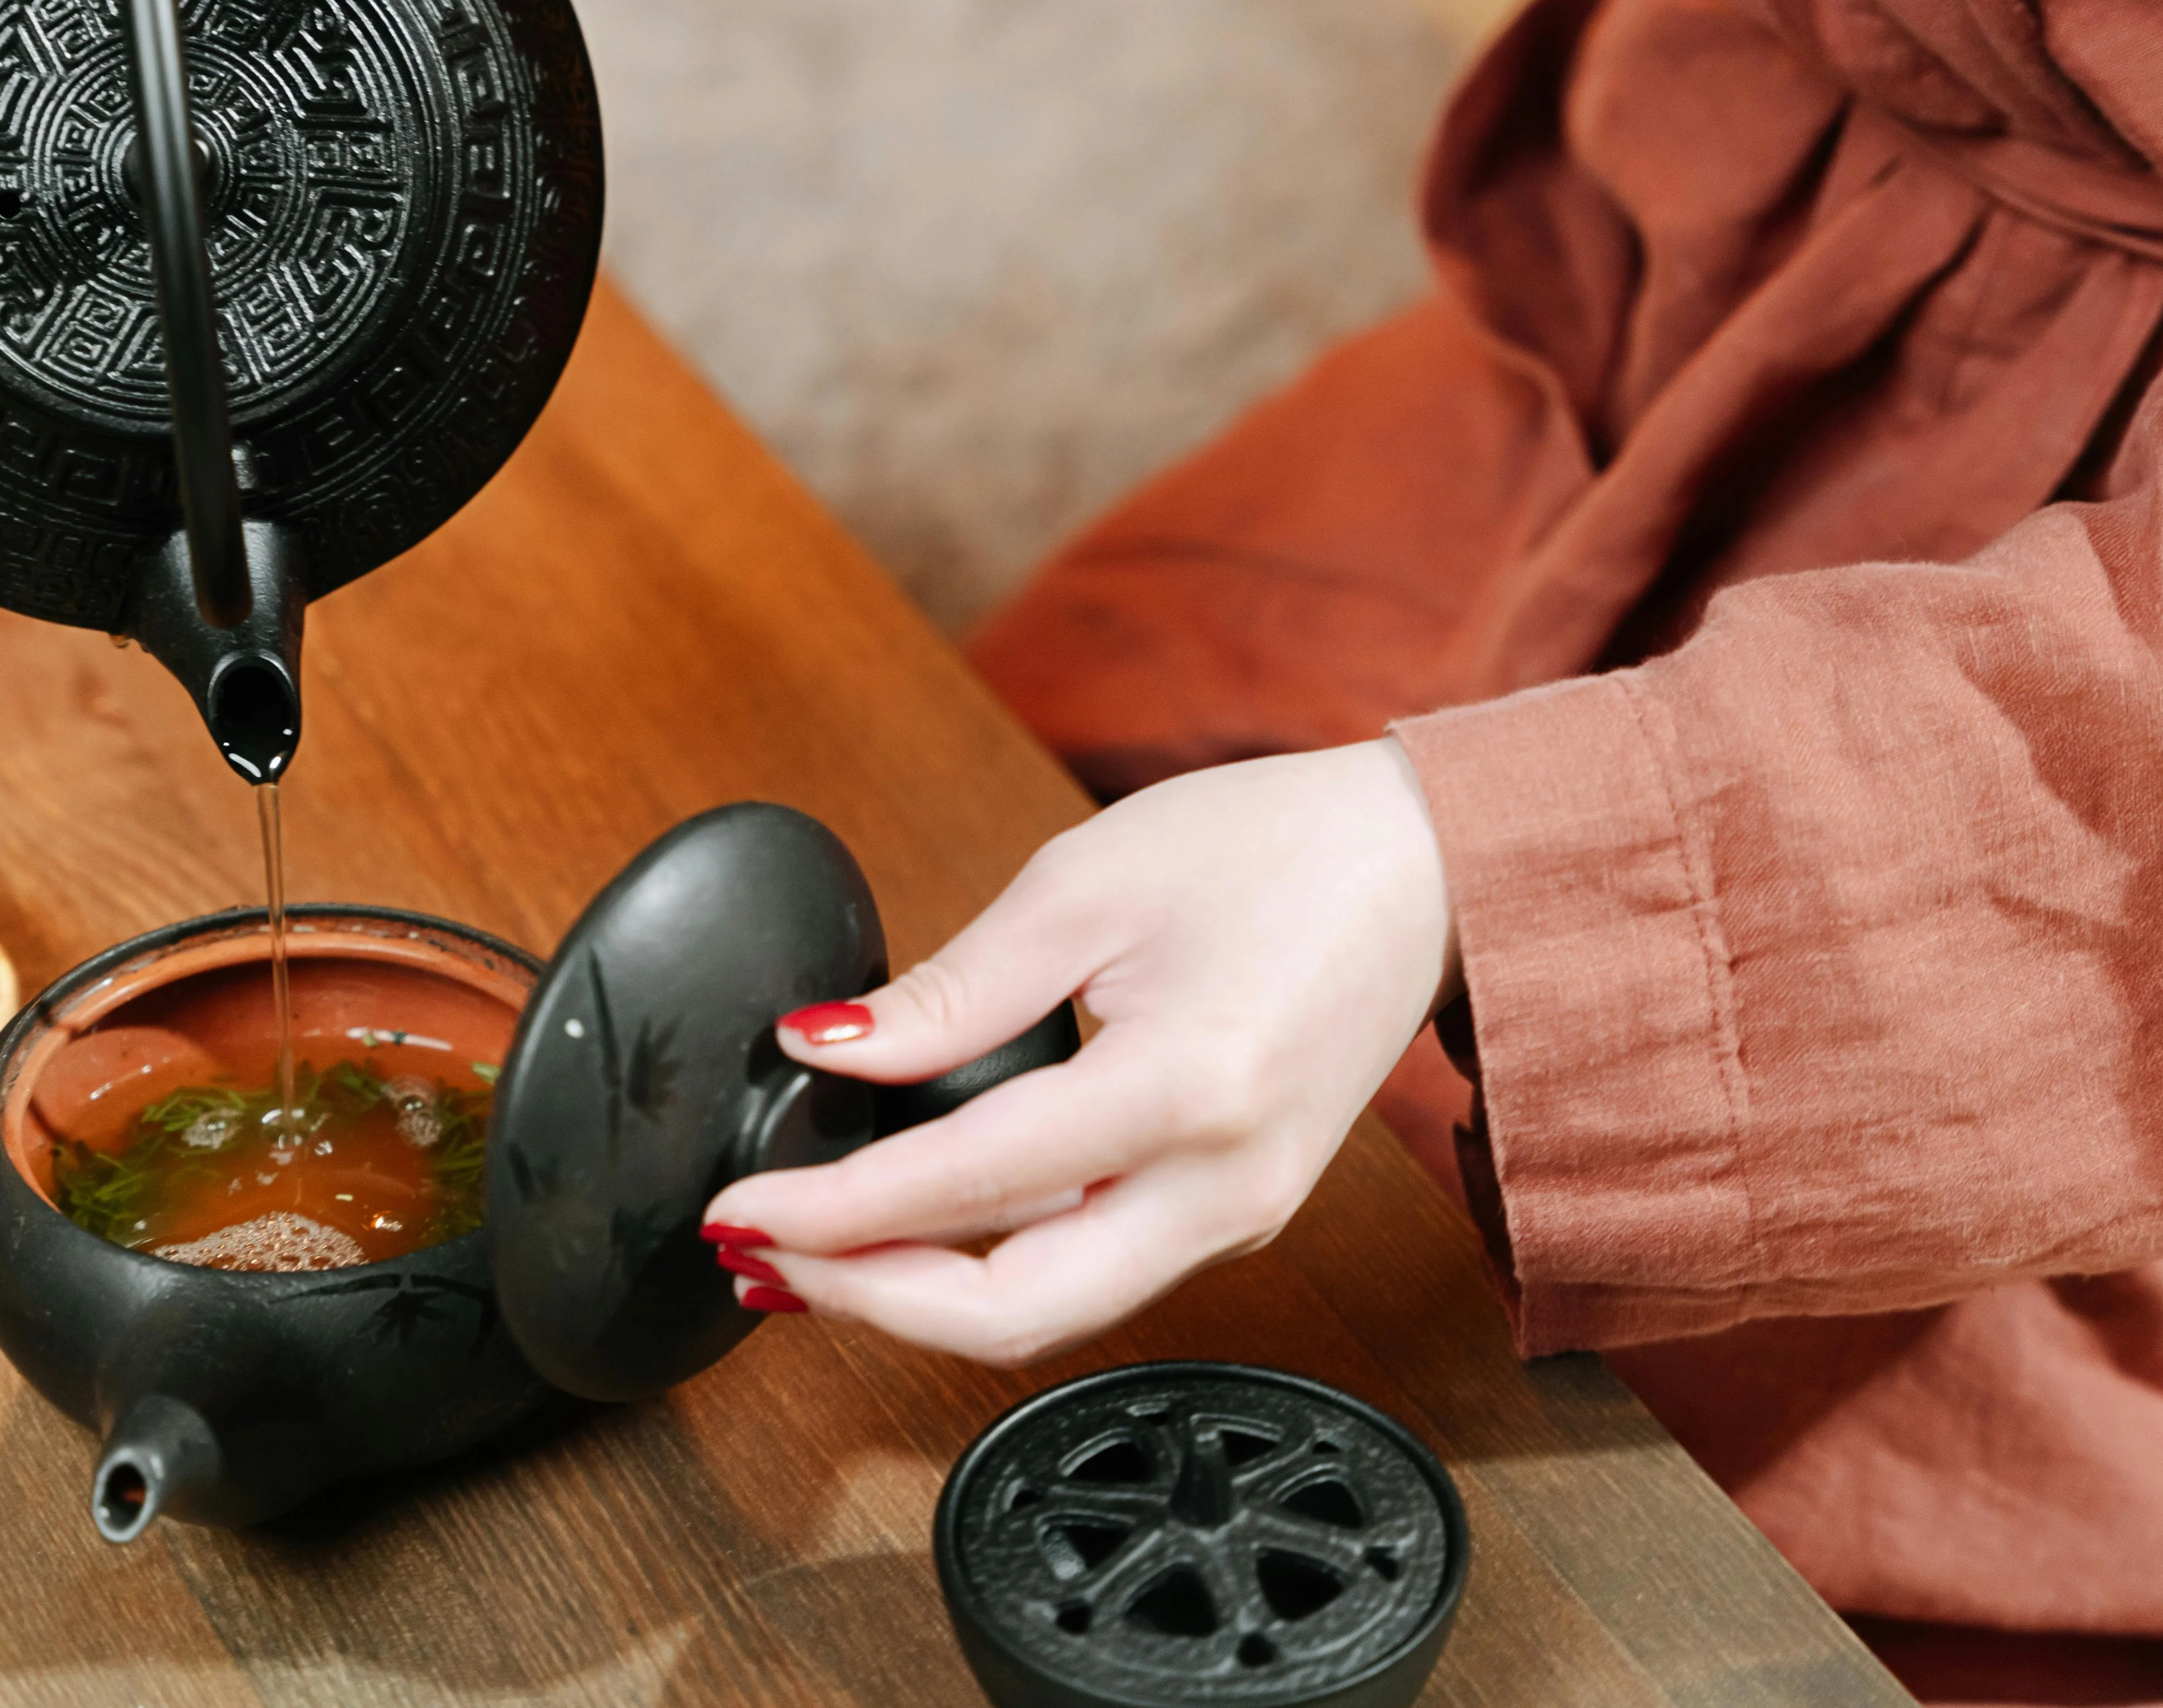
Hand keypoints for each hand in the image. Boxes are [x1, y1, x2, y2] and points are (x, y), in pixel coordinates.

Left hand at [701, 740, 1458, 1367]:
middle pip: (1013, 1313)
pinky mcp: (1234, 1211)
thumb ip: (951, 991)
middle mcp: (1222, 1185)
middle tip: (758, 1256)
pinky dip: (987, 1272)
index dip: (835, 1207)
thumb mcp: (1086, 885)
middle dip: (865, 1297)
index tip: (738, 1202)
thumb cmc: (1277, 850)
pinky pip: (1092, 1273)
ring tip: (807, 1256)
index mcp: (1185, 1089)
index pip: (969, 1183)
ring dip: (916, 1300)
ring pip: (1050, 1313)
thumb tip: (825, 1049)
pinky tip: (911, 1239)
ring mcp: (1237, 1213)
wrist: (1424, 868)